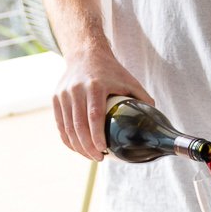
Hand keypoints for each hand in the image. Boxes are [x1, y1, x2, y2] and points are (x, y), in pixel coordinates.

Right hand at [51, 44, 150, 161]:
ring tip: (90, 156)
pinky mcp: (56, 98)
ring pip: (67, 128)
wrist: (85, 54)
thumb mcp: (129, 81)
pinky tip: (78, 148)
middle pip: (79, 125)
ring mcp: (64, 94)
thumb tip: (154, 120)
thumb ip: (143, 99)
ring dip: (78, 146)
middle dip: (88, 147)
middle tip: (99, 158)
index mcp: (95, 86)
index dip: (97, 136)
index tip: (103, 150)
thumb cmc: (111, 70)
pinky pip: (60, 125)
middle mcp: (76, 90)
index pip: (94, 116)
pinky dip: (67, 139)